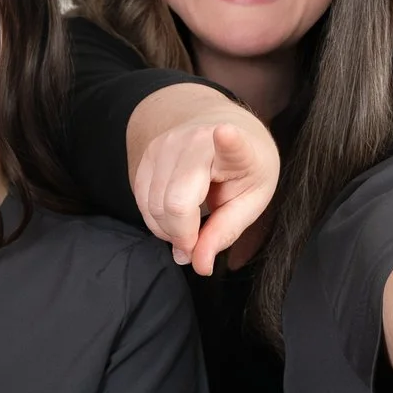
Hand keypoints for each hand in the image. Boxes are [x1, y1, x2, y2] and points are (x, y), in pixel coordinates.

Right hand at [133, 109, 278, 275]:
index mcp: (235, 151)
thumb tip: (200, 265)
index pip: (230, 144)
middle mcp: (196, 141)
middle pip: (175, 203)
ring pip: (152, 205)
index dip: (228, 141)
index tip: (225, 132)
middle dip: (184, 236)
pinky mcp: (146, 154)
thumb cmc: (241, 169)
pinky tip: (176, 216)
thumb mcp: (251, 202)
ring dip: (168, 230)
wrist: (220, 127)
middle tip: (200, 244)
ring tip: (190, 229)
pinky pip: (141, 200)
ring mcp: (166, 145)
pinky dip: (156, 219)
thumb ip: (225, 233)